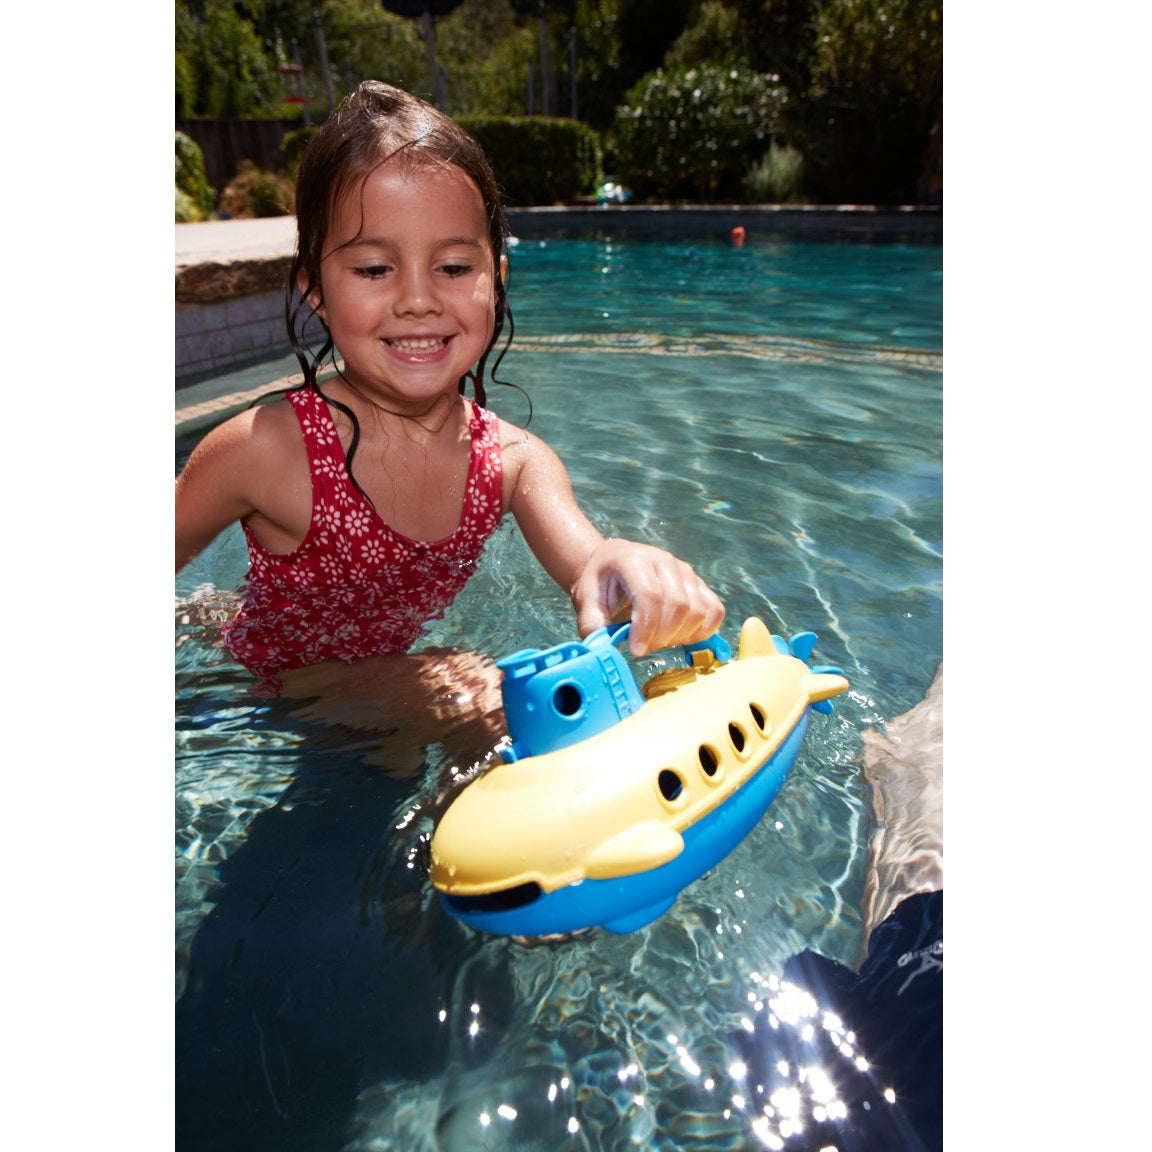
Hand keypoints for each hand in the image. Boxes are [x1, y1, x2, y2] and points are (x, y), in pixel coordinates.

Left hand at [570, 538, 724, 656]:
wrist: (612, 564)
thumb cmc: (600, 584)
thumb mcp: (586, 602)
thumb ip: (593, 626)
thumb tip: (606, 650)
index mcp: (632, 560)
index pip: (650, 596)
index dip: (646, 629)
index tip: (635, 649)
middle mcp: (663, 560)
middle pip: (678, 606)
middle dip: (662, 637)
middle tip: (643, 647)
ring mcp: (685, 570)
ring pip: (698, 611)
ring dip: (680, 636)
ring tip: (658, 640)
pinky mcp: (698, 583)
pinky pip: (714, 610)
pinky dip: (703, 630)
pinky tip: (681, 636)